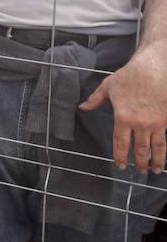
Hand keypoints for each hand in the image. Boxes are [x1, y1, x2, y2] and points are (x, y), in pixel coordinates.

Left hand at [80, 49, 166, 172]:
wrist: (153, 70)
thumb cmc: (129, 77)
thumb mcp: (107, 87)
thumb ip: (94, 100)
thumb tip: (82, 107)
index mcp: (123, 118)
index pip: (121, 143)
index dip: (120, 156)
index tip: (120, 165)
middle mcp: (140, 124)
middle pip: (140, 149)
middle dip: (139, 162)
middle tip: (137, 172)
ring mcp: (155, 123)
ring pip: (155, 147)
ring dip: (154, 161)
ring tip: (153, 171)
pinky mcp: (165, 120)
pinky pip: (164, 139)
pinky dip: (164, 150)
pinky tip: (162, 156)